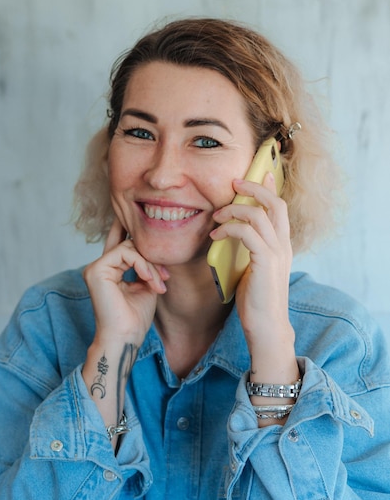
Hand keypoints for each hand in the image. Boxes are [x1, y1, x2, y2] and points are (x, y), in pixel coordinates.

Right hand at [83, 216, 168, 346]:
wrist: (126, 336)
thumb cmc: (136, 317)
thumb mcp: (147, 284)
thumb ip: (147, 265)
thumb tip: (154, 246)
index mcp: (111, 270)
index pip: (120, 242)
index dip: (130, 229)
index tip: (149, 226)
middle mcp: (101, 267)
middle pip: (130, 244)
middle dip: (152, 259)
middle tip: (164, 278)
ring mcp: (96, 267)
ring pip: (129, 247)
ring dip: (150, 265)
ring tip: (158, 284)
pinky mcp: (96, 270)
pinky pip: (124, 252)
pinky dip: (141, 264)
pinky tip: (148, 279)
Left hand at [210, 173, 294, 371]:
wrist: (266, 326)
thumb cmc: (256, 300)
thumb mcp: (253, 268)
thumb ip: (249, 249)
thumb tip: (233, 232)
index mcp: (282, 245)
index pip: (280, 207)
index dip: (270, 187)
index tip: (259, 173)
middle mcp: (283, 245)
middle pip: (275, 203)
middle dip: (254, 187)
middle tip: (234, 183)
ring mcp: (276, 253)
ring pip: (259, 214)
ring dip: (234, 209)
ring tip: (217, 215)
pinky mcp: (265, 262)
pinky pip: (247, 233)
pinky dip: (230, 228)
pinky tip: (216, 234)